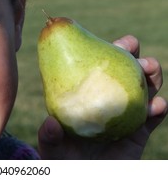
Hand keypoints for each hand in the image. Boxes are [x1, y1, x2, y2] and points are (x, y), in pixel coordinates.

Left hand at [37, 35, 166, 158]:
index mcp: (86, 94)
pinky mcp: (140, 131)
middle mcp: (106, 98)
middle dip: (130, 54)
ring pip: (143, 88)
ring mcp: (125, 113)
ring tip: (149, 70)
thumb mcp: (53, 148)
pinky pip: (154, 116)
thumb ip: (50, 137)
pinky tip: (158, 105)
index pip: (94, 67)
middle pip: (122, 70)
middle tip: (131, 48)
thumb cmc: (64, 159)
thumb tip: (51, 124)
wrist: (86, 178)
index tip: (106, 40)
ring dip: (150, 75)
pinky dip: (159, 107)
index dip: (103, 50)